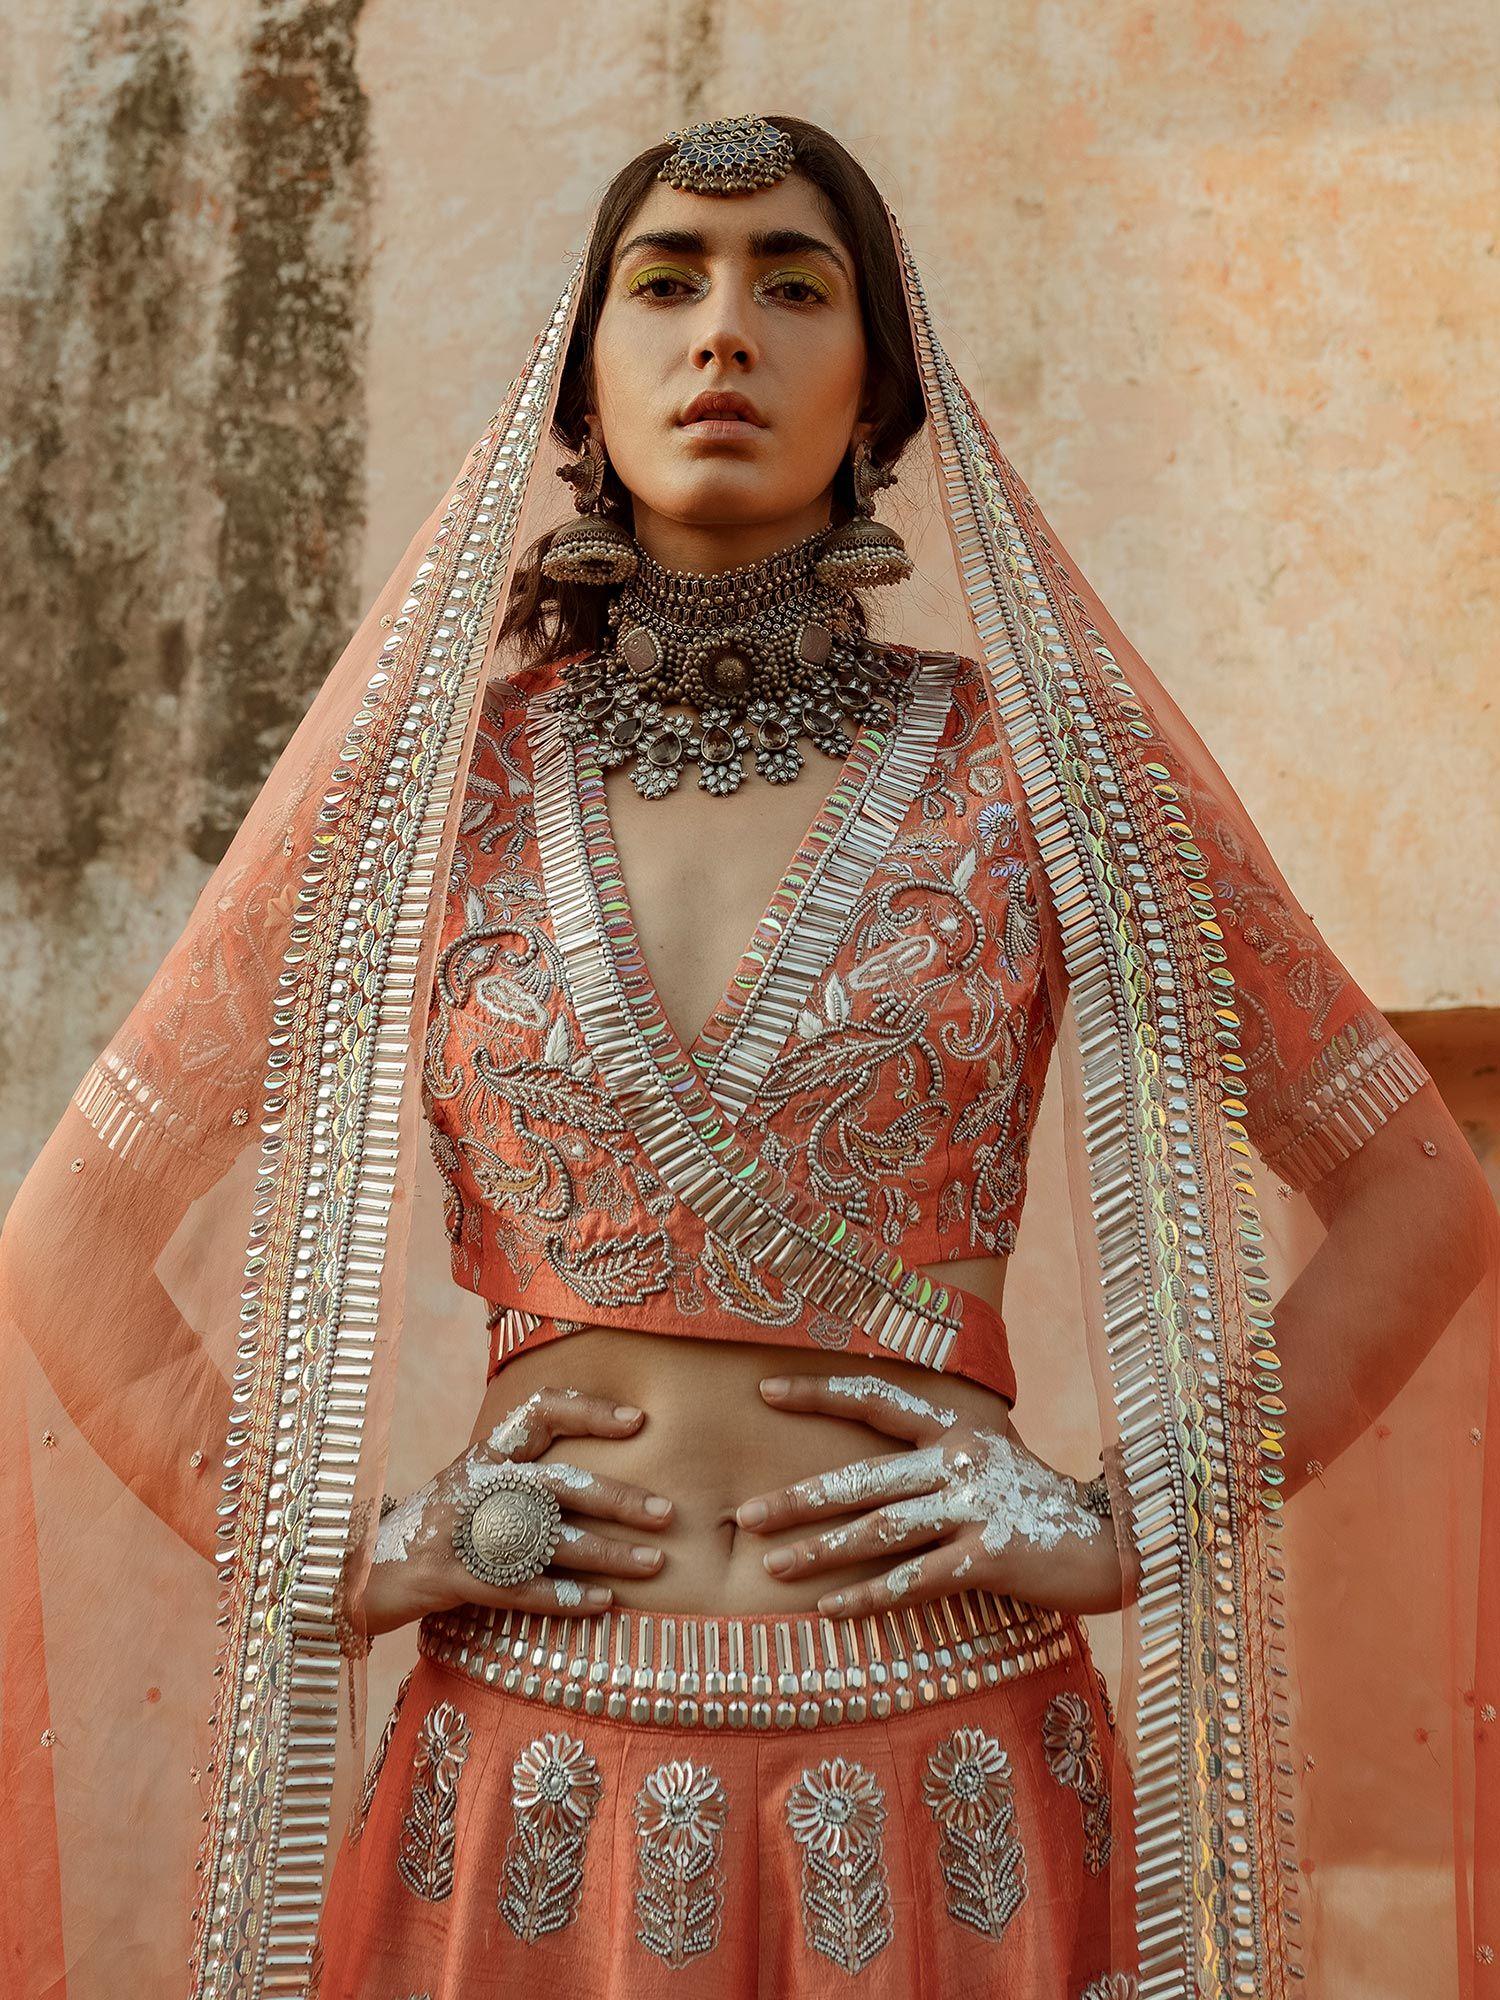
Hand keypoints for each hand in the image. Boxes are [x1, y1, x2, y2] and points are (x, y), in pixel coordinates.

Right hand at [361, 1385, 674, 1636]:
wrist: (357, 1570)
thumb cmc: (434, 1526)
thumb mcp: (472, 1483)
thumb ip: (523, 1474)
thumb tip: (601, 1479)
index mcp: (485, 1453)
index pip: (540, 1411)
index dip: (590, 1411)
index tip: (639, 1421)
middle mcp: (477, 1484)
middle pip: (558, 1484)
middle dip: (618, 1499)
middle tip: (666, 1513)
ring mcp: (464, 1532)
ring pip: (549, 1541)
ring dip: (607, 1554)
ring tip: (654, 1564)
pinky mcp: (454, 1578)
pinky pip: (519, 1589)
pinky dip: (564, 1596)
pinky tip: (604, 1604)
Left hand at [733, 1373, 1125, 1618]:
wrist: (1115, 1540)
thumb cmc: (1041, 1501)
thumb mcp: (992, 1453)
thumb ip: (938, 1449)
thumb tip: (876, 1457)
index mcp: (956, 1426)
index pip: (876, 1398)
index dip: (819, 1393)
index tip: (764, 1390)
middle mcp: (960, 1459)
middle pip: (862, 1478)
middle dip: (798, 1498)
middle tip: (743, 1516)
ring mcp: (975, 1507)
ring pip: (880, 1529)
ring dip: (820, 1550)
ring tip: (771, 1565)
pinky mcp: (990, 1556)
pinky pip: (916, 1579)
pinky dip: (869, 1595)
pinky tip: (830, 1608)